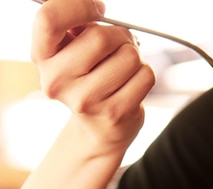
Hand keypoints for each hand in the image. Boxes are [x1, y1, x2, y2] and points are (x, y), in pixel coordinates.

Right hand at [31, 0, 154, 155]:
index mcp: (42, 56)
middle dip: (119, 35)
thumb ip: (78, 27)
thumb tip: (98, 11)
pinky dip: (145, 73)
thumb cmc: (87, 78)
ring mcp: (86, 100)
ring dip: (134, 56)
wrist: (97, 128)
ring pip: (129, 56)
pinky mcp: (114, 113)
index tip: (97, 10)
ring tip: (124, 67)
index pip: (49, 18)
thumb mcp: (71, 50)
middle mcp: (57, 81)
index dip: (79, 6)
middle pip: (100, 38)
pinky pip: (145, 75)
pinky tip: (131, 83)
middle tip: (120, 43)